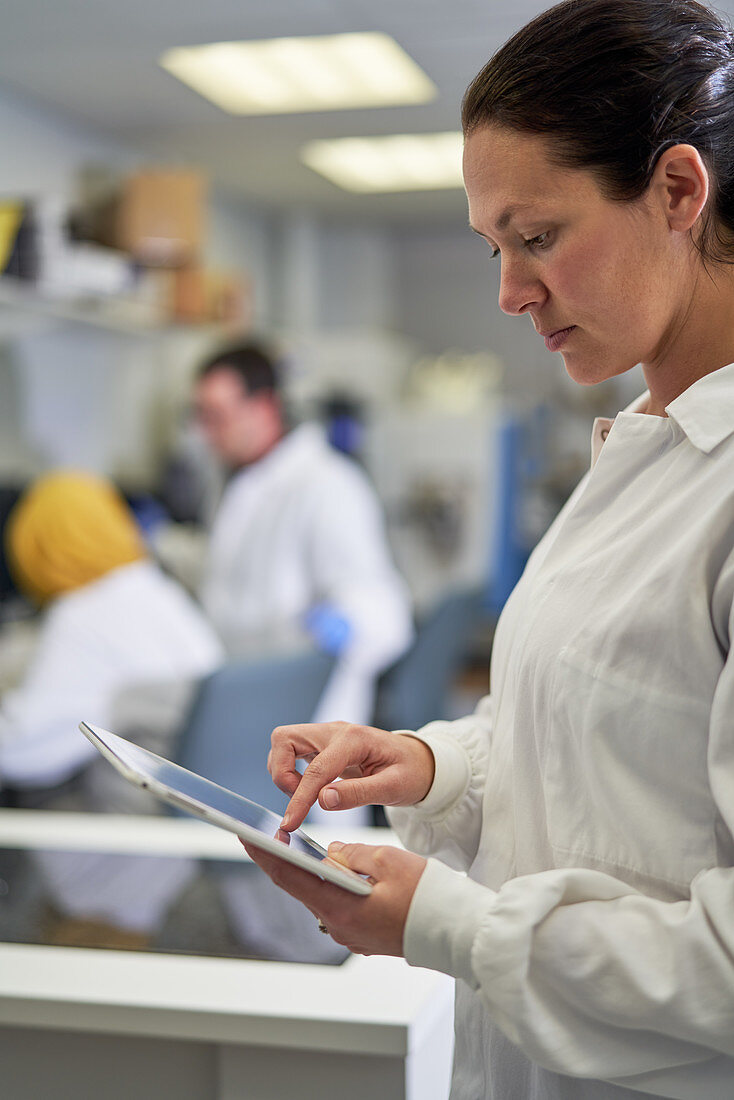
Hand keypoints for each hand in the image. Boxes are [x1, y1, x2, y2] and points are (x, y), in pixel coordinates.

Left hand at [242, 838, 426, 956]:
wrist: (456, 932)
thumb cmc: (426, 895)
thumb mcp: (387, 860)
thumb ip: (351, 853)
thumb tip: (332, 852)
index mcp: (338, 906)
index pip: (289, 876)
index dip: (264, 853)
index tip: (244, 834)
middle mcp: (338, 926)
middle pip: (302, 887)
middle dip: (286, 859)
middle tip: (268, 833)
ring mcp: (351, 934)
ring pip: (322, 895)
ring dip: (313, 872)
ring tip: (300, 846)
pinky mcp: (363, 935)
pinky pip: (339, 905)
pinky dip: (333, 885)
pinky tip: (337, 869)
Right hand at [269, 721, 434, 831]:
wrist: (419, 761)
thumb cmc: (410, 772)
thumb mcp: (393, 788)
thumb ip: (357, 794)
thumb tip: (322, 800)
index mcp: (354, 739)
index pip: (316, 769)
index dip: (300, 798)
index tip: (290, 824)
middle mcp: (335, 731)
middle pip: (284, 739)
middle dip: (282, 773)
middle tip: (300, 799)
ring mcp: (327, 736)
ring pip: (284, 744)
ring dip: (285, 773)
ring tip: (308, 796)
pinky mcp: (322, 745)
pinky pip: (292, 752)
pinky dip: (291, 772)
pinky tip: (310, 789)